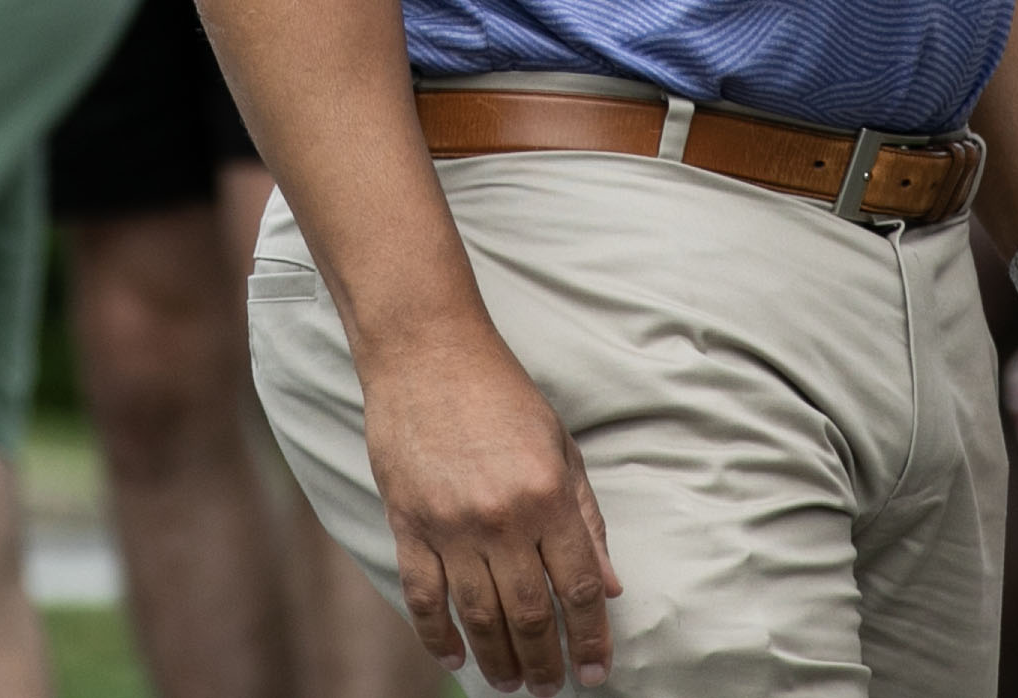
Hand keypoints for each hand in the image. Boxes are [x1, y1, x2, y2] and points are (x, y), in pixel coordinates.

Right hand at [358, 312, 618, 692]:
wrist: (427, 353)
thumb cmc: (502, 395)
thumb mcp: (562, 447)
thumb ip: (587, 518)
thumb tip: (609, 586)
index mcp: (549, 495)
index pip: (579, 587)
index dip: (592, 637)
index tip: (598, 671)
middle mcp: (502, 518)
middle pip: (530, 613)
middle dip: (546, 661)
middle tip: (552, 689)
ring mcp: (450, 525)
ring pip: (478, 615)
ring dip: (498, 660)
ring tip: (512, 685)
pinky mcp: (408, 523)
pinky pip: (423, 596)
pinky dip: (437, 636)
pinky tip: (456, 657)